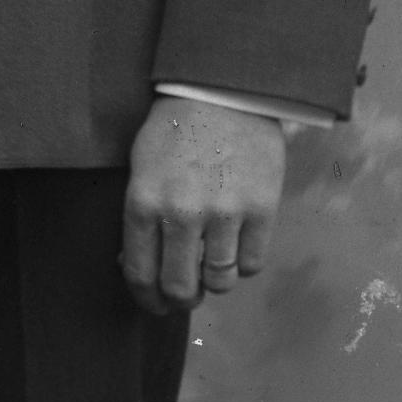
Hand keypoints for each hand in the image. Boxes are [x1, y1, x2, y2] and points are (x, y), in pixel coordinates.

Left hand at [122, 97, 288, 311]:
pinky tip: (236, 249)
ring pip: (220, 281)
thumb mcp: (140, 169)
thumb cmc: (174, 132)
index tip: (153, 305)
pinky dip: (243, 265)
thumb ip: (141, 217)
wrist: (222, 96)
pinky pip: (252, 264)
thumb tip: (141, 264)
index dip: (146, 298)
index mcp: (143, 204)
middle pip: (181, 287)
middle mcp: (181, 215)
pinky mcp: (261, 211)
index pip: (140, 273)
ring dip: (214, 282)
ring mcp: (224, 215)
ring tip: (211, 269)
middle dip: (180, 299)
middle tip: (184, 296)